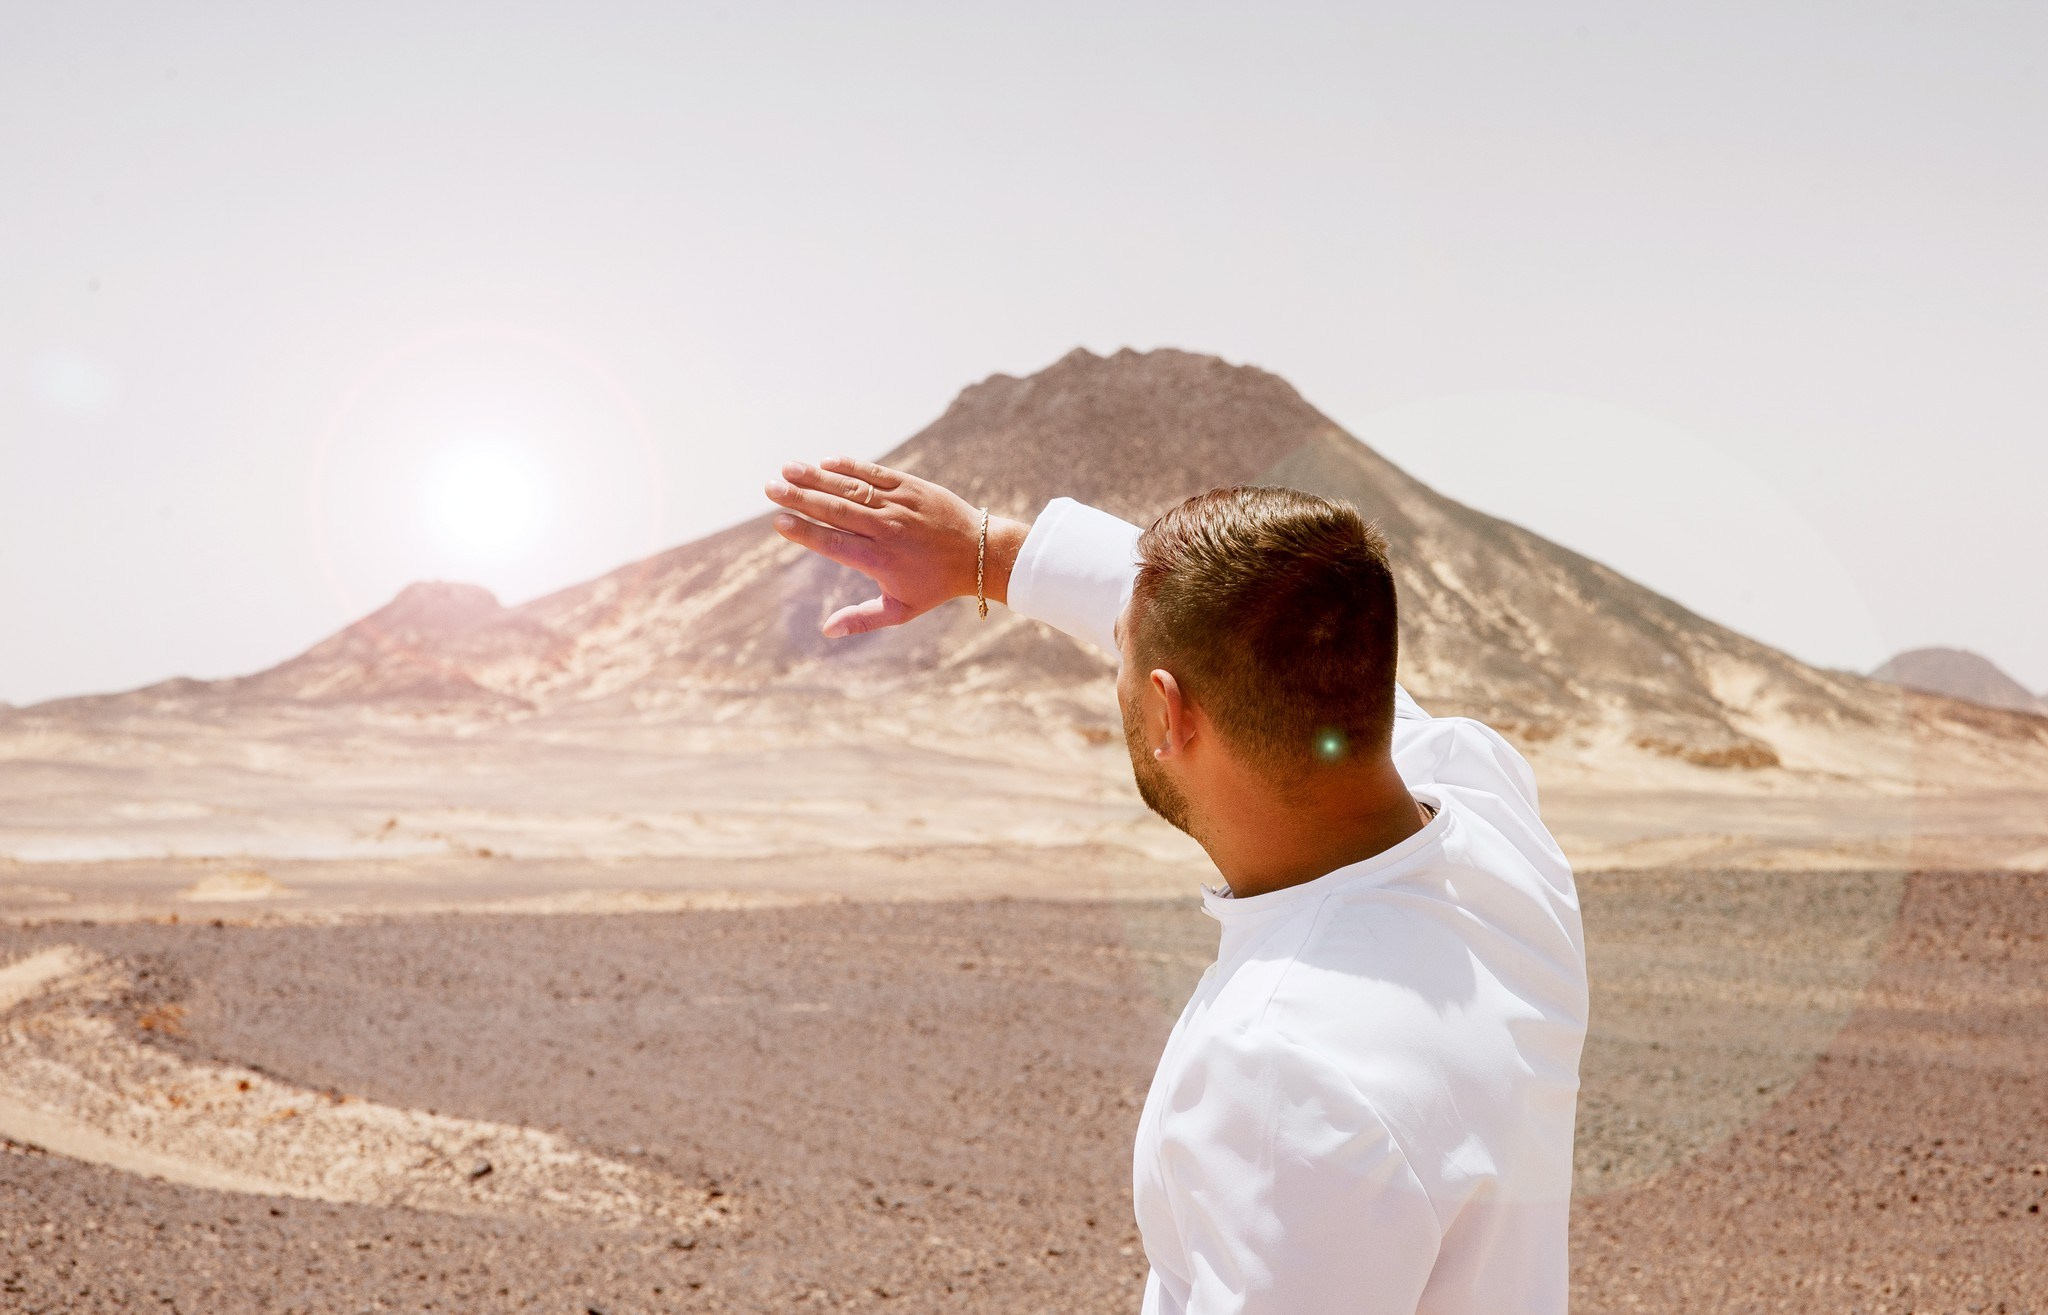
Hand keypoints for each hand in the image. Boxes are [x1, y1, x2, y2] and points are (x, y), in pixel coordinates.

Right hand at [764, 457, 1025, 637]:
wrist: (980, 553)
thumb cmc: (936, 585)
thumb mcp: (901, 610)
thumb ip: (863, 619)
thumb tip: (826, 631)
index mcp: (879, 560)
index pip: (833, 543)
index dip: (804, 532)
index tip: (778, 522)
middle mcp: (886, 530)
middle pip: (835, 510)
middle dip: (800, 498)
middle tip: (770, 488)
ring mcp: (898, 504)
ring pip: (851, 487)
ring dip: (817, 477)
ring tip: (787, 469)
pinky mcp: (910, 485)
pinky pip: (874, 472)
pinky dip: (849, 466)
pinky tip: (825, 462)